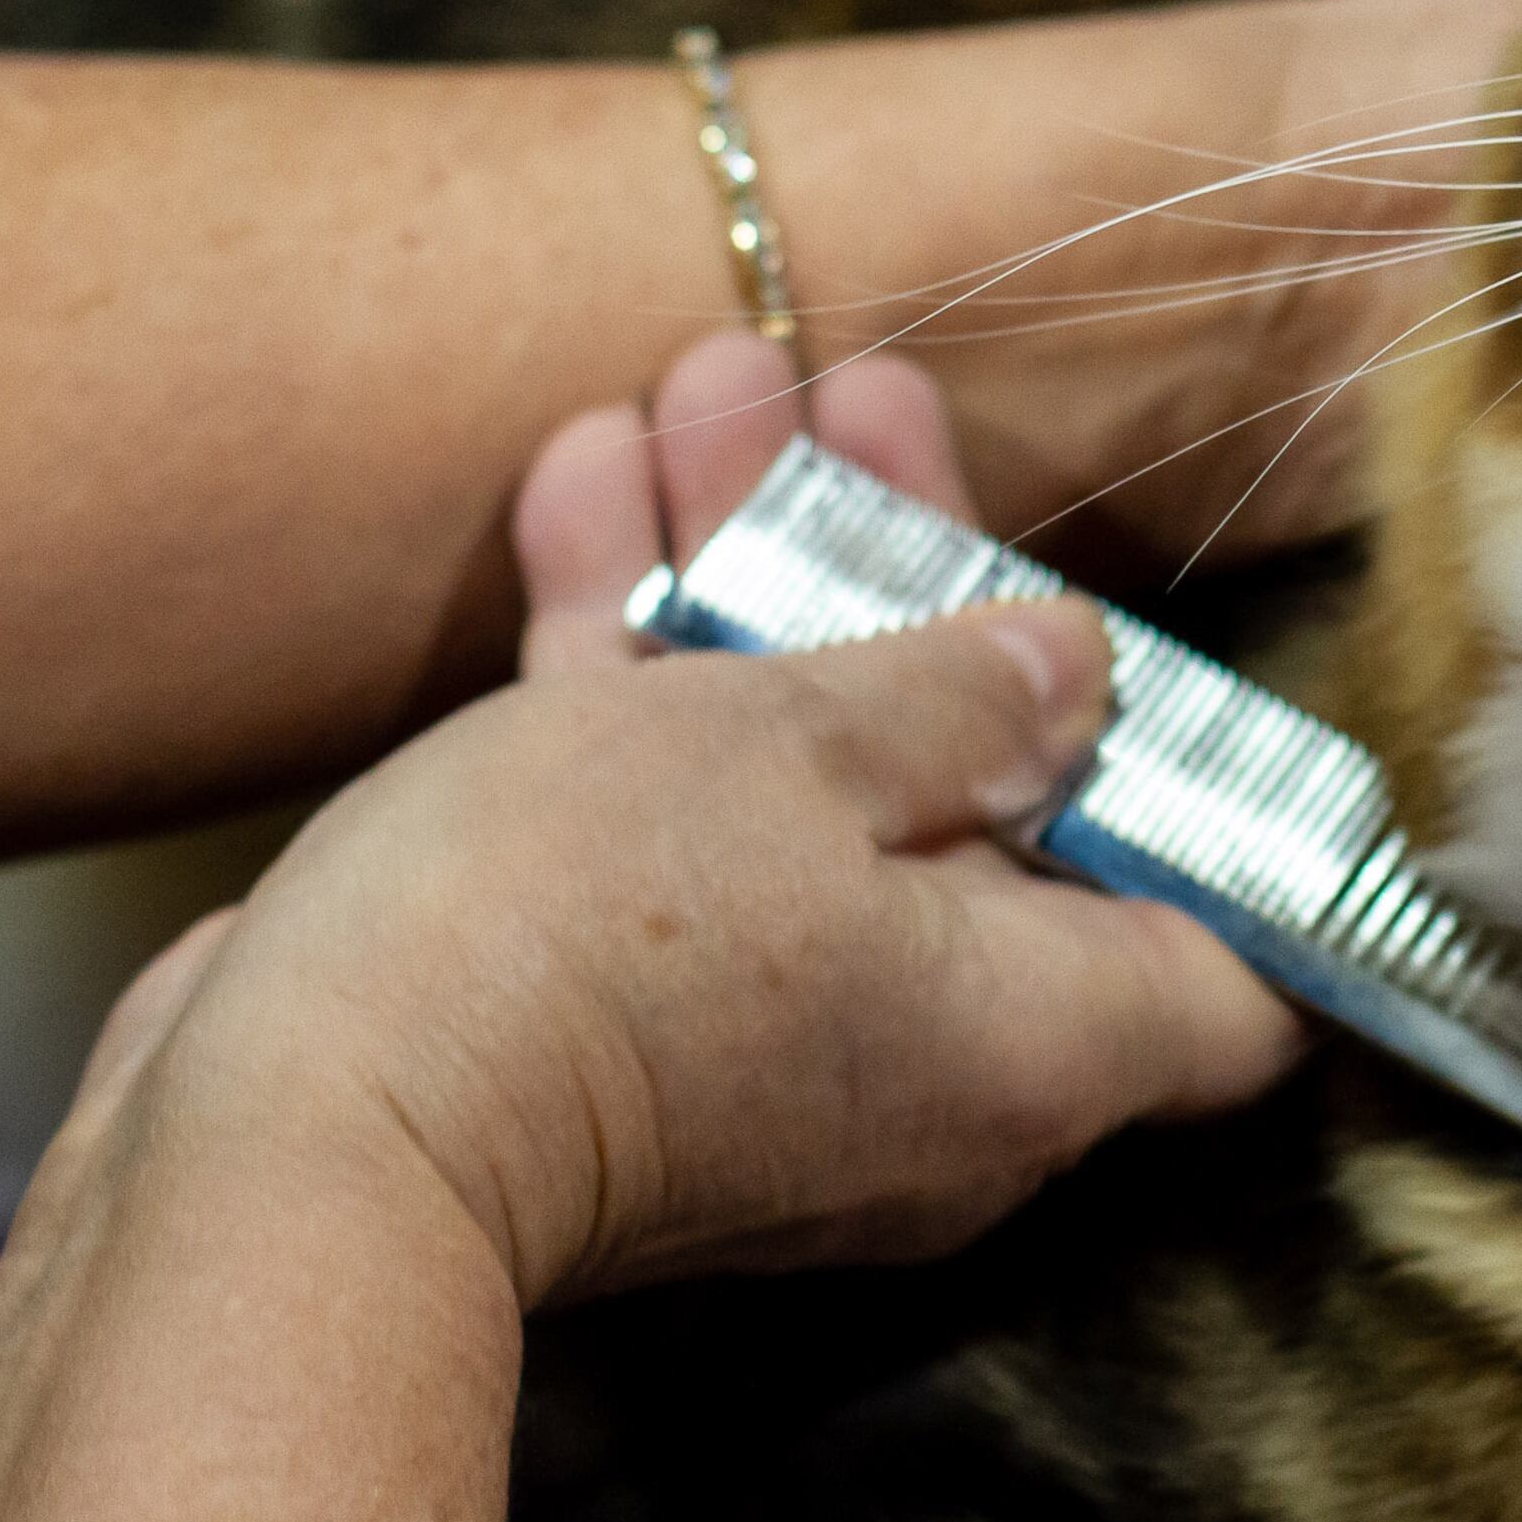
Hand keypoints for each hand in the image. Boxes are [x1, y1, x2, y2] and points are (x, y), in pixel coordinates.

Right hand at [82, 329, 1302, 1305]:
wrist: (289, 1138)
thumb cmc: (580, 937)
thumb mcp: (797, 750)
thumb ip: (952, 693)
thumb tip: (1072, 674)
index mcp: (1040, 1036)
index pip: (1232, 977)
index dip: (1233, 831)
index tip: (1175, 674)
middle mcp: (929, 1067)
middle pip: (985, 801)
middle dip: (911, 579)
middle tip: (860, 400)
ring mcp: (763, 1045)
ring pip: (796, 778)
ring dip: (749, 574)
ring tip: (712, 383)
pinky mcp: (607, 1017)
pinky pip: (660, 824)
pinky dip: (631, 663)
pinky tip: (579, 475)